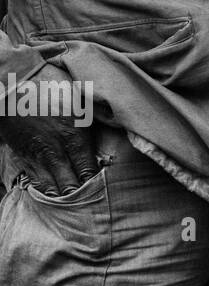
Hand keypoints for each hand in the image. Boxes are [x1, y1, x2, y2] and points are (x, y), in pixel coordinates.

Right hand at [0, 66, 96, 195]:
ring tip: (72, 198)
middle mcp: (56, 151)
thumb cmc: (52, 87)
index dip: (95, 181)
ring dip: (62, 194)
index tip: (101, 185)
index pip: (88, 171)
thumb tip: (117, 121)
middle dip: (80, 194)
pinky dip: (45, 188)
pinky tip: (53, 191)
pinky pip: (35, 181)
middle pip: (70, 186)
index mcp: (75, 136)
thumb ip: (98, 114)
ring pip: (51, 188)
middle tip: (89, 197)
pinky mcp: (23, 156)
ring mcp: (37, 156)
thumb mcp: (82, 98)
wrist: (14, 87)